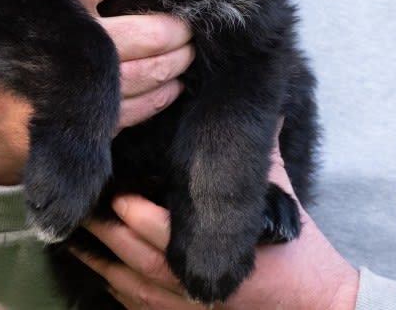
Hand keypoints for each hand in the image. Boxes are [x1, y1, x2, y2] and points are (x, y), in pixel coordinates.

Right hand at [0, 0, 192, 183]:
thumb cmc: (13, 46)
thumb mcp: (27, 5)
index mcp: (48, 3)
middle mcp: (60, 41)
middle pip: (140, 33)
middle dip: (175, 30)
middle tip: (190, 26)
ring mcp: (68, 89)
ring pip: (142, 73)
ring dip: (174, 64)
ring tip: (187, 53)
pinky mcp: (75, 125)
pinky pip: (133, 111)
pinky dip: (159, 98)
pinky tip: (171, 87)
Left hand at [75, 133, 359, 309]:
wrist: (320, 308)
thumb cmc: (298, 251)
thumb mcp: (281, 196)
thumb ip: (264, 153)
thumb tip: (265, 106)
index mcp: (218, 249)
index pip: (160, 232)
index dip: (131, 213)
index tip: (112, 191)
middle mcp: (196, 285)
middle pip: (136, 259)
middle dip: (105, 234)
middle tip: (82, 208)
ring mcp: (188, 309)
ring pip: (132, 287)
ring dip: (101, 264)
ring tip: (76, 240)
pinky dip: (118, 293)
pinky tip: (103, 274)